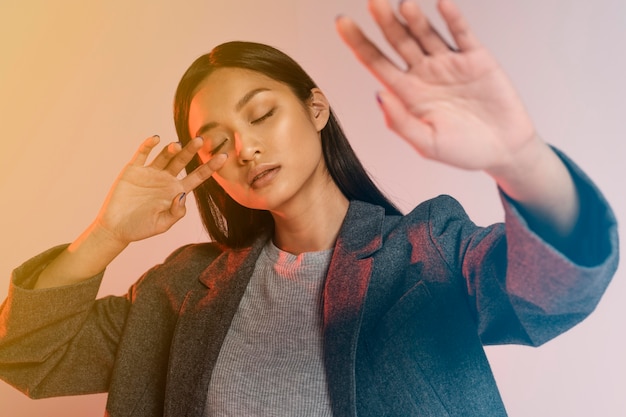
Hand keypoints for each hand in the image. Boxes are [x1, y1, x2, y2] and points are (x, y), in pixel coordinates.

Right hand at [93, 135, 226, 245]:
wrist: (117, 228)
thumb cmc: (141, 228)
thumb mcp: (163, 224)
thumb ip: (176, 212)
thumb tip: (183, 195)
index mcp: (176, 191)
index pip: (197, 176)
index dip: (210, 167)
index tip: (224, 156)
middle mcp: (166, 179)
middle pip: (182, 161)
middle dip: (191, 151)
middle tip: (200, 140)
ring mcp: (150, 173)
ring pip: (164, 156)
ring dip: (171, 149)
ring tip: (177, 145)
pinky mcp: (133, 170)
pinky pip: (142, 154)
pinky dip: (148, 145)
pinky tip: (156, 139)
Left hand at [336, 0, 537, 172]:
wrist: (505, 150)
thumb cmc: (464, 151)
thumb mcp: (428, 144)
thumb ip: (401, 122)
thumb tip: (379, 94)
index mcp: (407, 93)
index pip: (376, 62)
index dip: (358, 42)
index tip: (341, 22)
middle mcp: (424, 73)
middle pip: (398, 41)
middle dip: (384, 22)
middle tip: (373, 2)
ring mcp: (449, 63)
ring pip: (425, 33)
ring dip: (414, 18)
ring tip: (404, 6)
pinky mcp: (476, 58)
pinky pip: (461, 34)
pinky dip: (452, 19)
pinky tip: (441, 5)